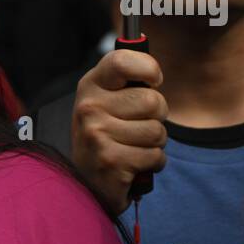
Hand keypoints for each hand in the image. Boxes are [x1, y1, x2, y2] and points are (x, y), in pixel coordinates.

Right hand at [71, 49, 167, 213]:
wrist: (86, 182)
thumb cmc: (106, 136)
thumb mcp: (108, 102)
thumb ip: (127, 83)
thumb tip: (154, 71)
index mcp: (90, 86)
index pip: (123, 61)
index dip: (148, 69)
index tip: (153, 82)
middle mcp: (88, 108)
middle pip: (153, 101)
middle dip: (157, 118)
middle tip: (136, 128)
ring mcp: (96, 135)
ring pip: (158, 132)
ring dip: (154, 144)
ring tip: (132, 148)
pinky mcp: (110, 161)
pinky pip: (156, 156)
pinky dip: (152, 164)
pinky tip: (133, 166)